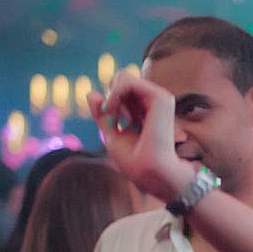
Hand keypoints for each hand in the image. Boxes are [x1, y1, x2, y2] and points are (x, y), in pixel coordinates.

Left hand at [86, 73, 192, 203]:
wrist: (152, 174)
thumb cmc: (136, 162)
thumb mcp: (111, 135)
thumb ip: (103, 115)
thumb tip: (91, 93)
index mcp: (145, 112)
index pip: (121, 92)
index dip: (110, 103)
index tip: (111, 121)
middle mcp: (153, 104)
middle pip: (122, 81)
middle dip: (111, 96)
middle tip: (113, 117)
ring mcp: (159, 99)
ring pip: (124, 77)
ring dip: (112, 95)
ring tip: (115, 115)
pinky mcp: (160, 97)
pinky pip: (127, 80)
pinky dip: (114, 92)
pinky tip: (113, 108)